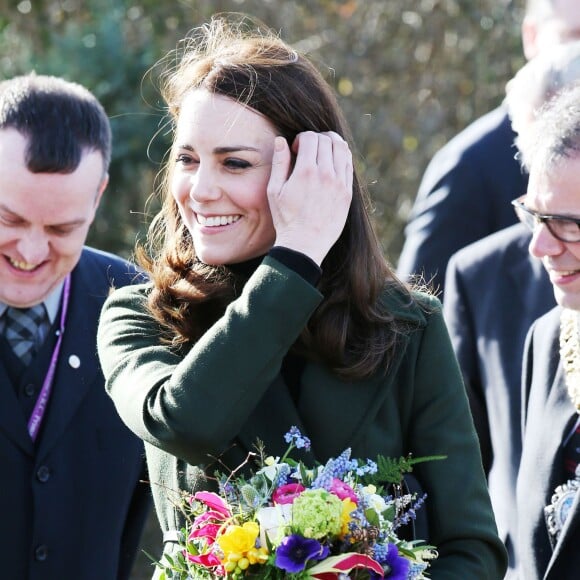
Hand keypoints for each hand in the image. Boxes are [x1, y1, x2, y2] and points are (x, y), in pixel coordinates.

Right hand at [267, 131, 352, 265]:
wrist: (304, 244)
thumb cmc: (286, 219)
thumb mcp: (274, 191)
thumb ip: (279, 163)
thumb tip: (281, 140)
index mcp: (306, 171)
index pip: (310, 137)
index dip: (301, 138)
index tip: (296, 149)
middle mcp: (326, 174)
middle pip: (327, 140)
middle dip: (316, 139)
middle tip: (308, 149)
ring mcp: (340, 184)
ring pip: (342, 149)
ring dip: (332, 143)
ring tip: (322, 151)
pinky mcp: (347, 193)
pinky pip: (349, 165)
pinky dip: (342, 157)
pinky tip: (332, 163)